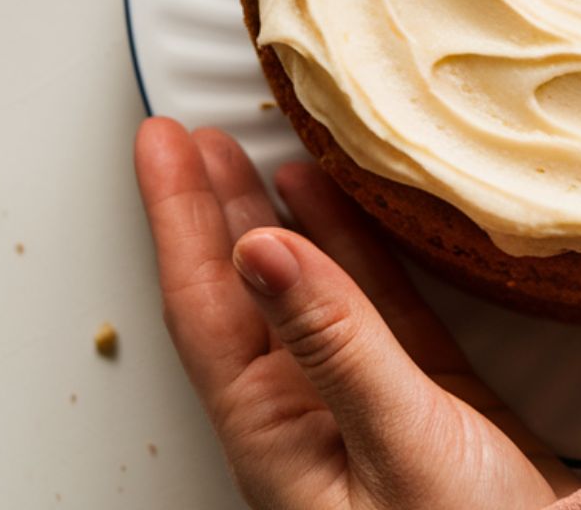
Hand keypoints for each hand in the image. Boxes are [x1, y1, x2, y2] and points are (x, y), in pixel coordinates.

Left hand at [134, 117, 580, 509]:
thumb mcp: (395, 444)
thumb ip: (332, 344)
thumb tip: (261, 250)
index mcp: (275, 428)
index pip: (204, 301)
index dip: (176, 216)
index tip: (161, 147)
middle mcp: (305, 404)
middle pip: (239, 283)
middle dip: (208, 204)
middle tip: (189, 136)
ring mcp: (361, 391)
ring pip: (304, 281)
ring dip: (271, 213)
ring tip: (246, 152)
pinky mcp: (420, 382)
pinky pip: (370, 293)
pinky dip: (347, 241)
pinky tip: (332, 205)